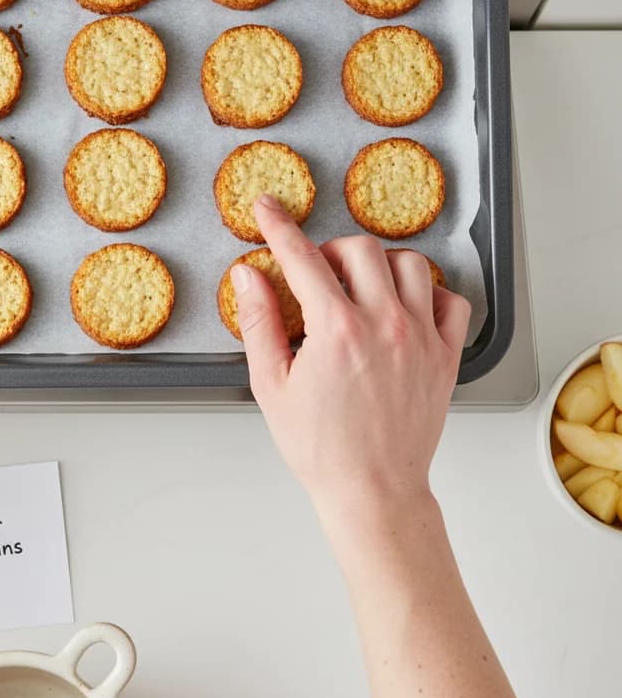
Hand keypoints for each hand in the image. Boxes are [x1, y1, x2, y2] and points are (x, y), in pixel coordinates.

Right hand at [232, 196, 470, 520]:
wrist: (373, 490)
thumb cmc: (320, 446)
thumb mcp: (270, 385)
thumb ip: (259, 322)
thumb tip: (247, 276)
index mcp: (336, 330)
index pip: (303, 258)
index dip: (279, 226)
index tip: (268, 207)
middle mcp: (384, 324)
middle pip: (361, 248)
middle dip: (332, 249)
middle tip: (317, 272)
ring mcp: (421, 338)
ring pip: (410, 263)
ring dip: (380, 264)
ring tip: (360, 287)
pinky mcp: (446, 356)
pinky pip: (450, 301)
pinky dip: (428, 293)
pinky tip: (403, 308)